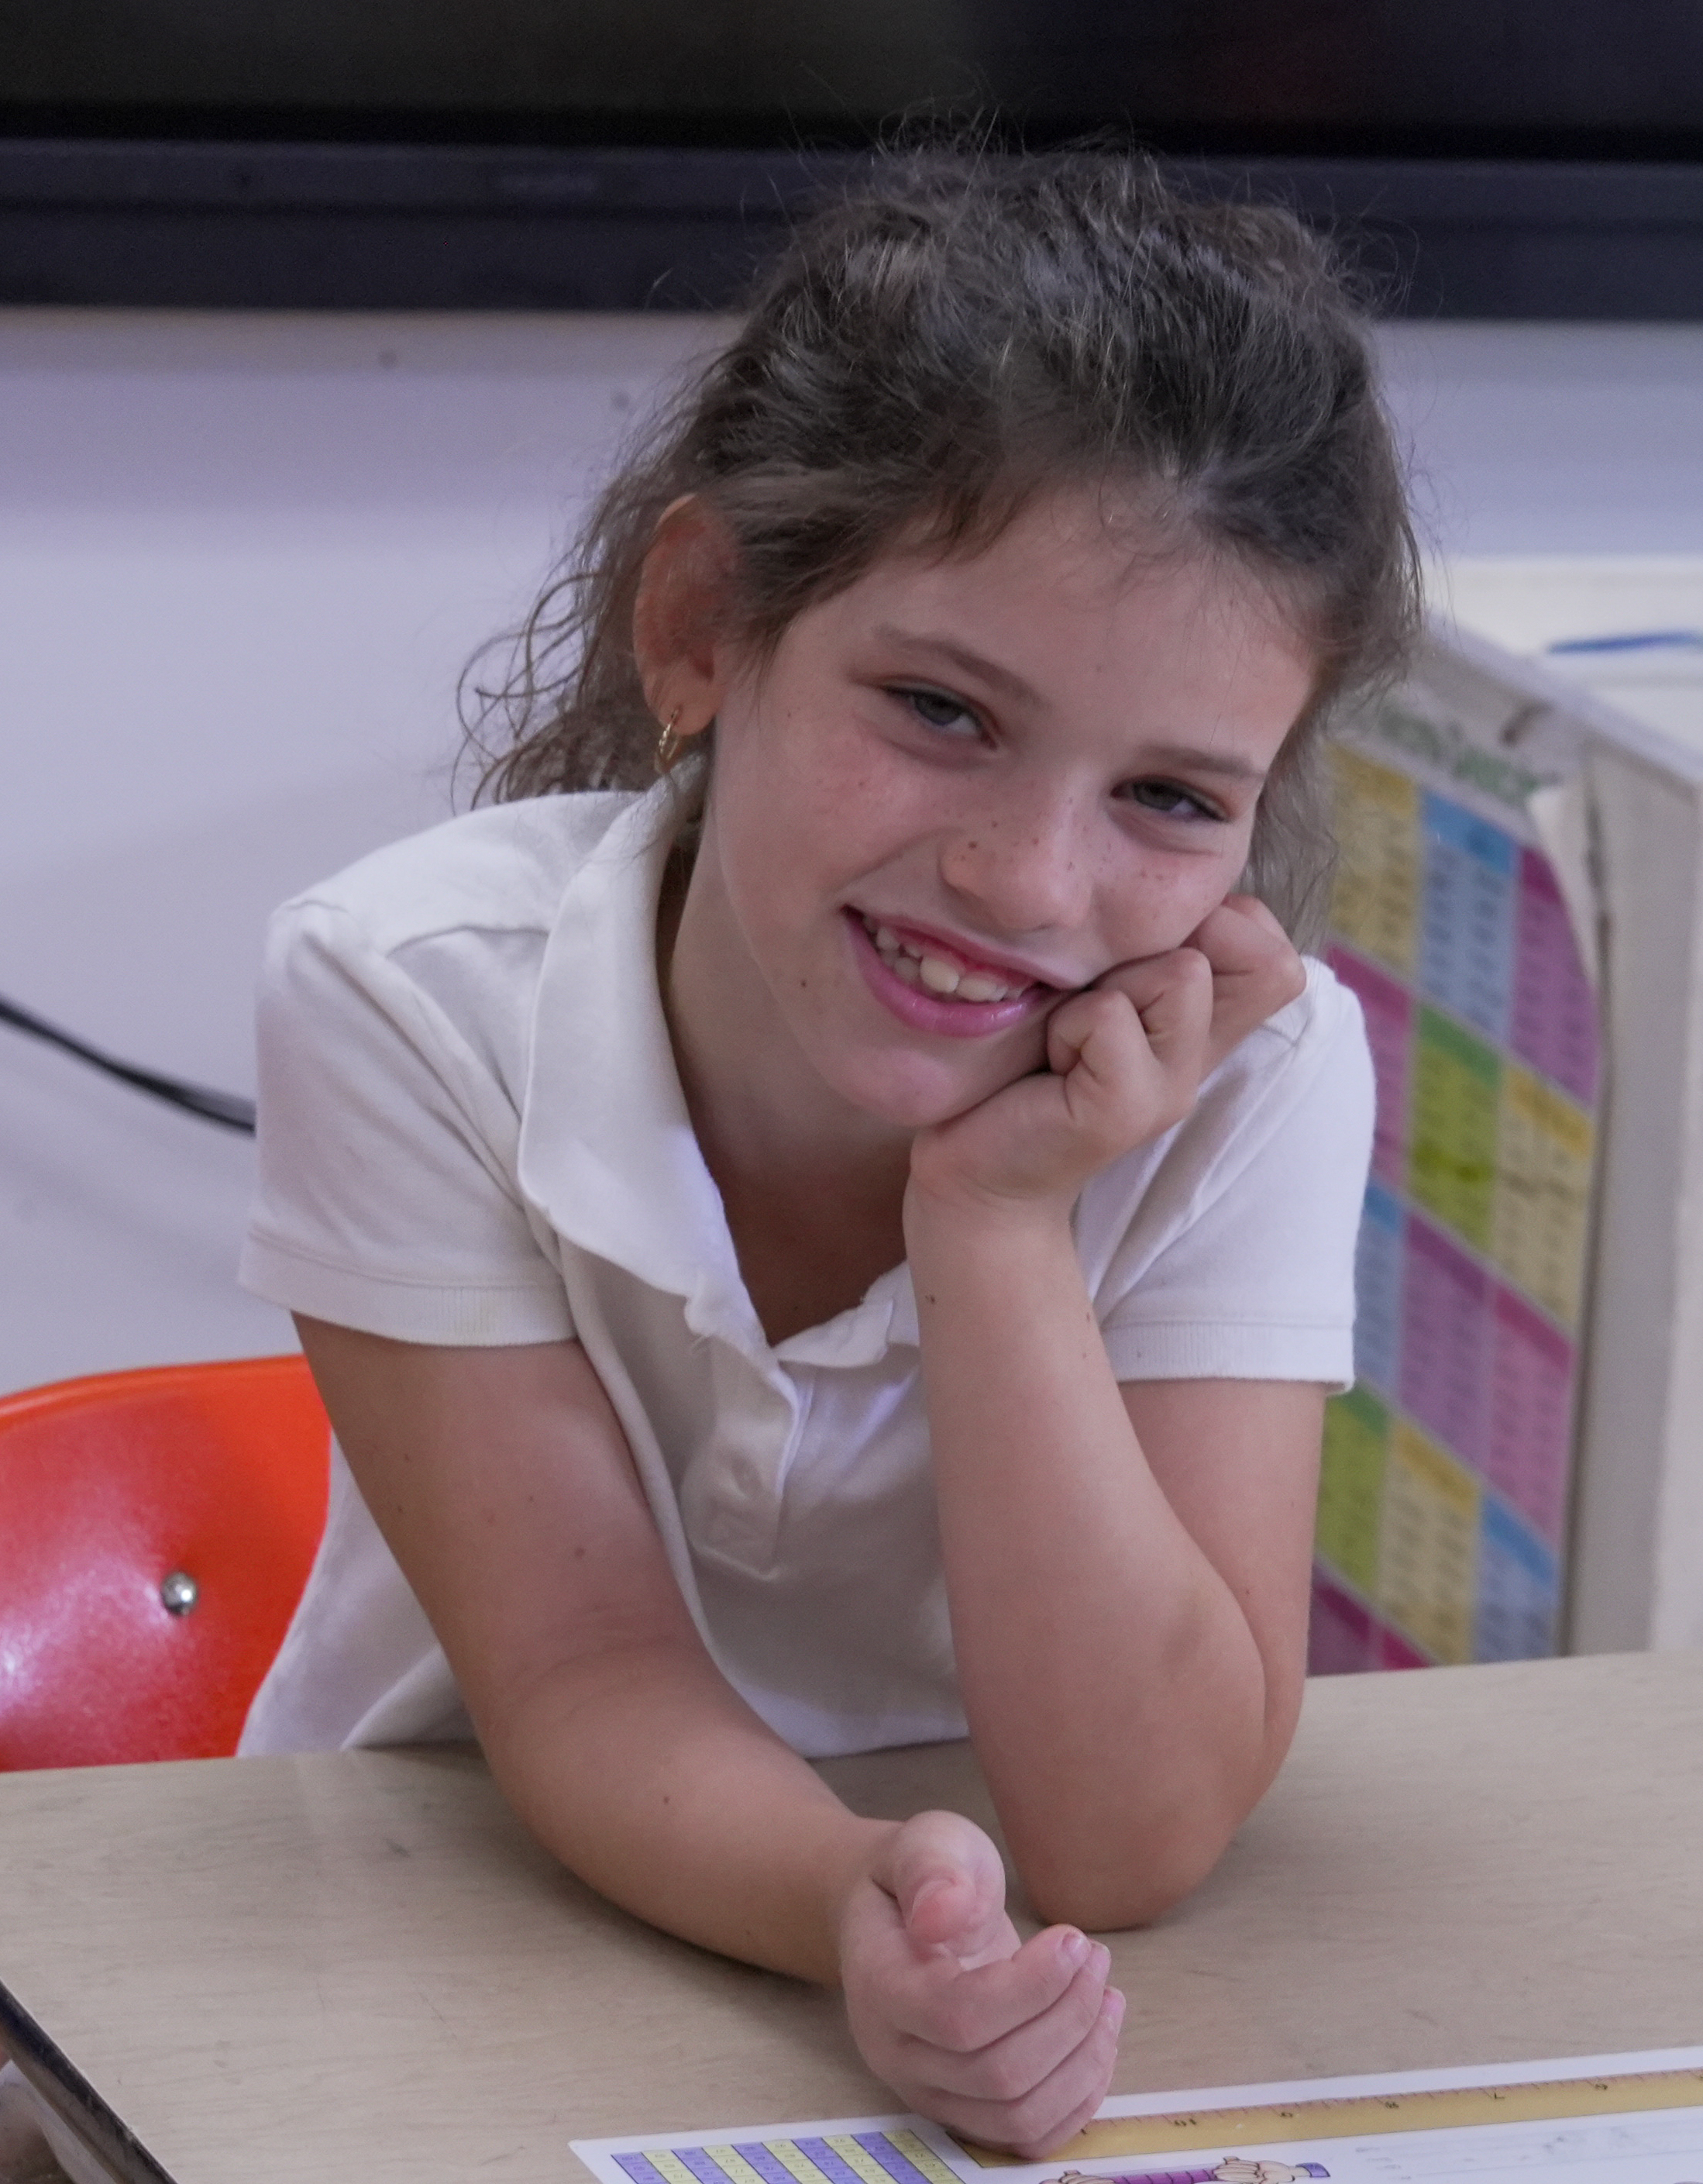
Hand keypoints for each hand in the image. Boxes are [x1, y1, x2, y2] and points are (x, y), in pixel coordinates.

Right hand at [839, 1810, 1122, 2156]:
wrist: (903, 1915)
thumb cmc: (923, 1874)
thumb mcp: (927, 1843)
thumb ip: (932, 1872)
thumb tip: (941, 1917)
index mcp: (881, 1988)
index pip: (958, 2018)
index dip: (1030, 1988)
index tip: (1072, 1939)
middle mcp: (897, 2057)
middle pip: (998, 2074)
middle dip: (1067, 2016)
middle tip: (1094, 1956)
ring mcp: (931, 2094)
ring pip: (1019, 2115)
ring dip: (1082, 2058)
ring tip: (1107, 1993)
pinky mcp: (966, 2112)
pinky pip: (1029, 2136)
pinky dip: (1079, 2096)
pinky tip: (1099, 2038)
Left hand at [907, 897, 1304, 1217]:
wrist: (977, 1170)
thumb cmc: (1020, 1065)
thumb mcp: (1087, 987)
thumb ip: (1138, 949)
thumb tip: (1170, 883)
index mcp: (1199, 1025)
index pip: (1275, 951)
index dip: (1223, 923)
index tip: (1135, 957)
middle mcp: (1198, 1057)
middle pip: (1250, 949)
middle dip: (1157, 945)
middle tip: (1093, 1001)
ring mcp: (1171, 1089)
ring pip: (1183, 972)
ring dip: (1109, 984)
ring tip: (1067, 1034)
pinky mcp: (1126, 1111)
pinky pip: (1110, 1015)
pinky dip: (1068, 1024)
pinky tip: (1048, 1063)